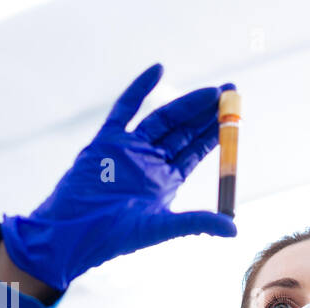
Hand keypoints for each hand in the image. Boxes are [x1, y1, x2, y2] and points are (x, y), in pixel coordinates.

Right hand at [0, 63, 236, 290]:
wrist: (74, 232)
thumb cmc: (115, 236)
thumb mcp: (162, 228)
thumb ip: (197, 222)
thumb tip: (233, 229)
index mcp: (165, 181)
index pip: (196, 151)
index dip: (216, 133)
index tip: (235, 115)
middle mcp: (149, 161)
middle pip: (184, 131)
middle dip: (207, 113)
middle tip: (230, 92)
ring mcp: (128, 148)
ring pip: (162, 118)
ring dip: (185, 103)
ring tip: (211, 91)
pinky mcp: (106, 141)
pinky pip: (125, 109)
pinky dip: (140, 88)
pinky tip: (159, 69)